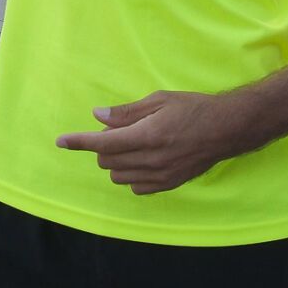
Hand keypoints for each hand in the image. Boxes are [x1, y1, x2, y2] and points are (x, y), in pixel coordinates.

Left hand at [56, 91, 248, 194]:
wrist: (226, 129)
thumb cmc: (194, 108)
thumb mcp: (160, 100)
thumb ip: (127, 112)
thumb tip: (98, 116)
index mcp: (147, 135)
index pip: (102, 143)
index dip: (79, 142)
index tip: (61, 141)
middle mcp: (151, 160)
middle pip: (107, 160)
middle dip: (104, 145)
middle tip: (121, 129)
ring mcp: (159, 176)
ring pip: (118, 176)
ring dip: (117, 161)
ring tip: (134, 144)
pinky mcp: (168, 185)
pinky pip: (136, 187)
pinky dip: (132, 174)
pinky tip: (144, 160)